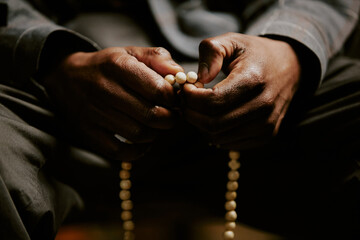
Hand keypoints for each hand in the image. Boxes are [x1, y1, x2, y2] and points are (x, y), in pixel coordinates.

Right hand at [43, 47, 182, 160]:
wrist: (66, 78)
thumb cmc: (108, 66)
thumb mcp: (132, 53)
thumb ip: (159, 59)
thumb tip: (182, 76)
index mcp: (118, 66)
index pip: (158, 89)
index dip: (174, 98)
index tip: (175, 99)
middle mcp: (104, 89)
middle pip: (151, 116)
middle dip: (170, 119)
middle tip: (171, 115)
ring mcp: (94, 113)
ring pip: (138, 135)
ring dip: (155, 133)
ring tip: (156, 125)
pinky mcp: (88, 132)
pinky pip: (120, 152)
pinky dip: (137, 151)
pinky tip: (142, 141)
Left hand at [182, 33, 300, 149]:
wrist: (290, 67)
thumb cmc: (255, 53)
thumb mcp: (232, 41)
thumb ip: (211, 52)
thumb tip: (197, 79)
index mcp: (253, 79)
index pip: (212, 102)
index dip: (190, 98)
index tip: (185, 88)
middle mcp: (263, 106)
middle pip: (213, 124)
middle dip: (191, 114)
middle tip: (186, 101)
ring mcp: (267, 125)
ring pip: (218, 137)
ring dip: (201, 125)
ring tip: (199, 107)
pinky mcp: (266, 136)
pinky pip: (229, 143)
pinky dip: (215, 133)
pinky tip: (214, 116)